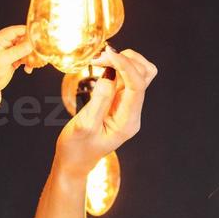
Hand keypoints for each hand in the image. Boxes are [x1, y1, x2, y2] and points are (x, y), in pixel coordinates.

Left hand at [0, 25, 36, 93]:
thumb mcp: (2, 60)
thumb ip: (16, 52)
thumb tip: (30, 44)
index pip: (15, 30)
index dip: (26, 31)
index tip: (37, 35)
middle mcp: (4, 44)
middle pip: (22, 39)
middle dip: (31, 45)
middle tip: (38, 50)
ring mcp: (9, 51)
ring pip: (24, 49)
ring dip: (30, 55)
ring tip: (32, 63)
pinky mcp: (13, 59)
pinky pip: (24, 57)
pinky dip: (28, 62)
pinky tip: (28, 69)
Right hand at [53, 47, 157, 177]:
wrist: (73, 163)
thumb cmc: (76, 149)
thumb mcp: (83, 127)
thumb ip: (98, 101)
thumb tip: (110, 75)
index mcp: (127, 123)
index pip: (137, 86)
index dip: (125, 66)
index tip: (106, 54)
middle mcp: (132, 113)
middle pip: (144, 75)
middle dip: (124, 60)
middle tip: (99, 59)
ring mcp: (127, 107)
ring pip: (139, 73)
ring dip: (122, 61)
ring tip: (100, 61)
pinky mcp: (119, 102)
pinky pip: (126, 77)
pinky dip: (116, 66)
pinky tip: (101, 67)